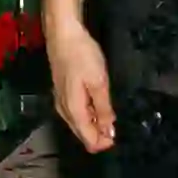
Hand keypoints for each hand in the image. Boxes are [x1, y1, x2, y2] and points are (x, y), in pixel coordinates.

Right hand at [48, 18, 117, 154]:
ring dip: (94, 124)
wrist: (63, 34)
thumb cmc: (82, 56)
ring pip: (78, 124)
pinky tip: (97, 105)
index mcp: (73, 111)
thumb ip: (104, 109)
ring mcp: (61, 102)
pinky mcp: (61, 93)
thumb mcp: (99, 83)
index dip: (104, 142)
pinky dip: (88, 114)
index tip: (117, 134)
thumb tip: (109, 131)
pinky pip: (75, 113)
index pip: (88, 140)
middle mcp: (64, 111)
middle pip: (82, 134)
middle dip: (99, 134)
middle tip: (116, 125)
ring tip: (109, 114)